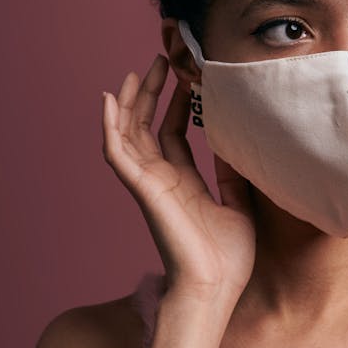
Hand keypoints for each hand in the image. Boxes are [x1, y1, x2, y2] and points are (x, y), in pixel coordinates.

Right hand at [102, 54, 255, 305]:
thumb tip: (239, 143)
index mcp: (183, 183)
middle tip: (160, 59)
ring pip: (127, 135)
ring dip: (128, 102)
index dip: (176, 104)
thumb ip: (234, 174)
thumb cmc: (227, 259)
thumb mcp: (240, 205)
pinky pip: (118, 154)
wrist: (215, 288)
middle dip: (150, 93)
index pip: (171, 134)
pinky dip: (110, 127)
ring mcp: (149, 185)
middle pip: (146, 127)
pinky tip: (107, 102)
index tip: (186, 77)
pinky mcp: (142, 190)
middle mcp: (161, 180)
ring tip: (136, 71)